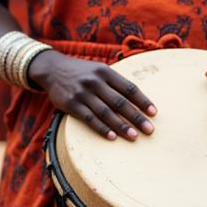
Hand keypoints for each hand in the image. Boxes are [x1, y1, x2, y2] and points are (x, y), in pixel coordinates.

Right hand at [27, 50, 155, 141]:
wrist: (53, 69)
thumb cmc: (83, 72)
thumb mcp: (99, 70)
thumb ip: (115, 83)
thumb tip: (138, 102)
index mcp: (105, 71)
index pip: (128, 87)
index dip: (142, 101)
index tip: (153, 113)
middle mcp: (94, 81)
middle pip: (119, 102)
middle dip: (136, 117)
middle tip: (149, 130)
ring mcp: (82, 93)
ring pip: (105, 112)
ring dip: (121, 125)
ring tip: (134, 136)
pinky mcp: (71, 104)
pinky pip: (89, 118)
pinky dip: (101, 128)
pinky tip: (112, 136)